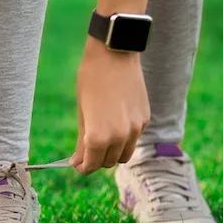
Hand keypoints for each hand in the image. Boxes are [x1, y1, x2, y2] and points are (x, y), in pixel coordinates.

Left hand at [69, 37, 150, 174]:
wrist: (114, 54)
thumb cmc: (91, 80)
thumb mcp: (82, 112)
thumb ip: (81, 141)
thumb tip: (77, 162)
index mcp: (98, 137)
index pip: (91, 165)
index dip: (83, 167)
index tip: (78, 164)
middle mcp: (119, 137)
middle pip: (109, 163)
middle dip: (96, 161)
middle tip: (86, 152)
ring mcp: (135, 129)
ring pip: (124, 155)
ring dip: (112, 154)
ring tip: (101, 140)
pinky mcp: (145, 119)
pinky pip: (134, 139)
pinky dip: (124, 139)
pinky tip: (115, 123)